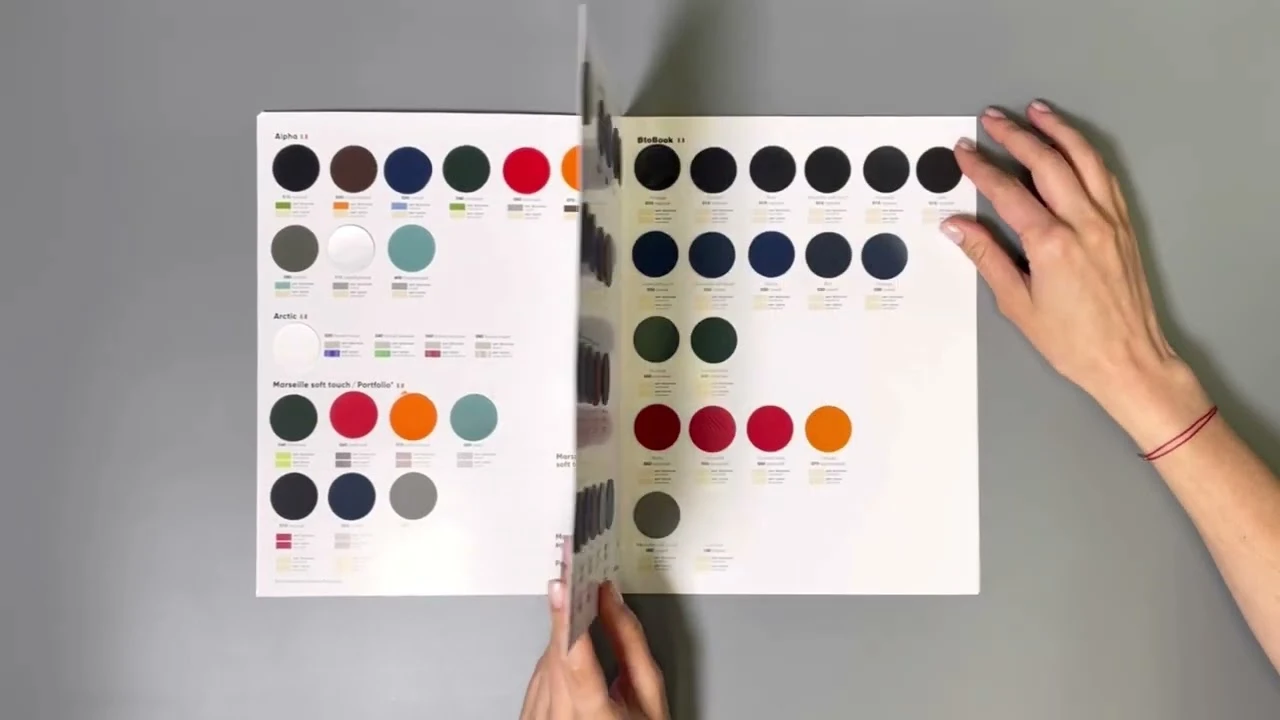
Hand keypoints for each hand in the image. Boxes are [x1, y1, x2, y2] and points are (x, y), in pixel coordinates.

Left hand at [519, 580, 669, 718]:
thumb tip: (611, 599)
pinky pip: (539, 677)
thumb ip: (631, 643)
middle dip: (570, 622)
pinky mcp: (529, 717)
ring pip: (546, 663)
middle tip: (576, 584)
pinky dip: (556, 663)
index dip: (567, 623)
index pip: (575, 665)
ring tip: (585, 630)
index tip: (563, 591)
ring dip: (565, 642)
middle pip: (558, 657)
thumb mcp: (649, 694)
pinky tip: (574, 663)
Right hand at [942, 101, 1210, 450]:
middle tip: (992, 119)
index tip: (964, 151)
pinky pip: (1105, 176)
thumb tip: (958, 227)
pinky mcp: (1124, 226)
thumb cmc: (1074, 342)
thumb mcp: (1018, 303)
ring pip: (1083, 159)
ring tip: (1037, 112)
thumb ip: (987, 257)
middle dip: (1016, 135)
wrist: (1129, 359)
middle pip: (1047, 163)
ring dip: (1058, 131)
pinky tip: (1074, 146)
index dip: (981, 167)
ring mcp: (1109, 221)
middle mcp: (1084, 223)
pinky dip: (1086, 153)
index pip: (1009, 191)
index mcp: (1052, 243)